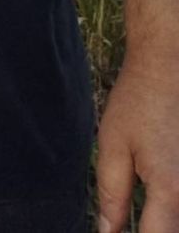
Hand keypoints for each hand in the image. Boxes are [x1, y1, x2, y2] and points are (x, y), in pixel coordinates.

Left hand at [96, 55, 178, 230]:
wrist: (168, 69)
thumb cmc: (138, 102)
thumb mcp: (113, 147)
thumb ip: (112, 196)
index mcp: (171, 193)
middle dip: (152, 232)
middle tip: (128, 221)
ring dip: (163, 222)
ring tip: (144, 214)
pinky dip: (172, 212)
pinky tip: (157, 205)